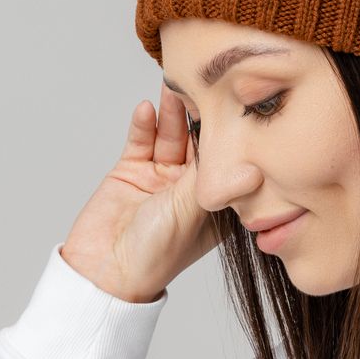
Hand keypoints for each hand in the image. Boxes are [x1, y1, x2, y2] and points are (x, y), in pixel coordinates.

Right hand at [61, 82, 225, 301]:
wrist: (104, 271)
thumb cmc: (154, 254)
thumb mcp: (190, 212)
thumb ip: (211, 181)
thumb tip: (256, 168)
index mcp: (215, 205)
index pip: (226, 162)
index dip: (229, 136)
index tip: (234, 108)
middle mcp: (190, 189)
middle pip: (198, 143)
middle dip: (199, 116)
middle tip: (202, 87)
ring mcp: (161, 178)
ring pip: (170, 137)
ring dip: (171, 114)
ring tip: (174, 89)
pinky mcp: (131, 171)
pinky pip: (141, 141)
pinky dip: (143, 124)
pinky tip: (146, 108)